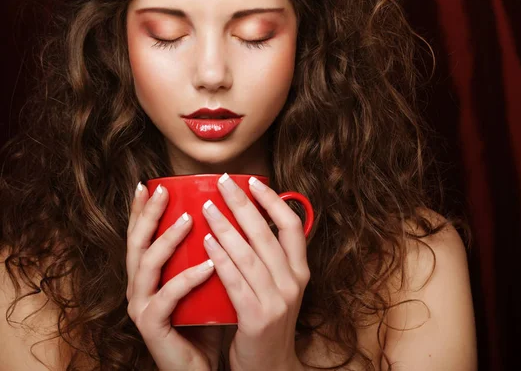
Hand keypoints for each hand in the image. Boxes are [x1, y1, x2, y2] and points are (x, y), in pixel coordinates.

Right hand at [126, 183, 223, 370]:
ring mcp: (143, 306)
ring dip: (167, 239)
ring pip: (147, 265)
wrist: (207, 366)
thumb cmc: (210, 320)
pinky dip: (188, 278)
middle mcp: (141, 287)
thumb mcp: (212, 281)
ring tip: (188, 219)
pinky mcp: (152, 326)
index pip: (144, 236)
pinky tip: (210, 264)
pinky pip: (168, 298)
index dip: (144, 210)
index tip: (153, 183)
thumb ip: (215, 254)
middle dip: (147, 214)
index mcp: (152, 275)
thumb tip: (239, 219)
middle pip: (136, 243)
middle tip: (162, 191)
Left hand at [201, 174, 308, 370]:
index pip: (292, 226)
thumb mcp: (278, 289)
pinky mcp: (257, 318)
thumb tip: (251, 221)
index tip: (253, 182)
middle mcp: (293, 283)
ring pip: (248, 253)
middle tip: (223, 182)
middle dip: (242, 204)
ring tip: (207, 206)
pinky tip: (206, 241)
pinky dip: (220, 257)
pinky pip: (234, 280)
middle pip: (266, 233)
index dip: (273, 201)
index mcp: (300, 272)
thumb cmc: (266, 323)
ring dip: (225, 225)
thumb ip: (271, 259)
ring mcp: (277, 301)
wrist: (268, 368)